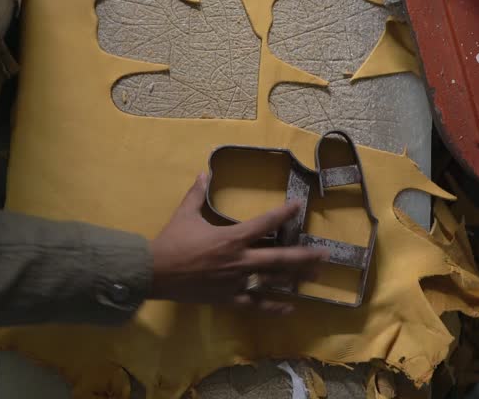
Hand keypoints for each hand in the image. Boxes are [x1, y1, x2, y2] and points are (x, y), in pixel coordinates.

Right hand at [149, 173, 326, 313]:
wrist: (154, 273)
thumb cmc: (171, 242)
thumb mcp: (185, 214)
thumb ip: (198, 193)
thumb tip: (204, 172)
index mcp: (231, 237)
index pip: (265, 223)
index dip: (284, 214)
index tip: (299, 206)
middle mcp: (239, 260)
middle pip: (279, 258)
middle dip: (303, 255)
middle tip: (324, 254)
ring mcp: (236, 282)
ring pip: (272, 281)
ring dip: (294, 278)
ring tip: (314, 276)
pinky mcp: (229, 298)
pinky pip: (255, 304)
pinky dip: (273, 307)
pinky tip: (289, 307)